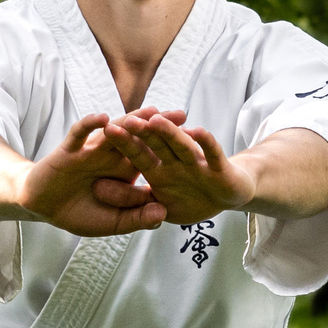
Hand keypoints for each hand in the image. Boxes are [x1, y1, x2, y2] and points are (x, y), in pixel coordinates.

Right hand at [16, 113, 167, 236]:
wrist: (44, 207)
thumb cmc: (80, 213)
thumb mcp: (112, 222)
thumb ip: (136, 218)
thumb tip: (164, 213)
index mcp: (126, 171)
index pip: (152, 158)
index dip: (170, 151)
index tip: (196, 144)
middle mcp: (113, 156)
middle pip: (139, 137)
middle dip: (158, 126)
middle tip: (181, 115)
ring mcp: (92, 150)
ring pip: (114, 132)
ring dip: (130, 120)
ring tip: (149, 111)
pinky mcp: (70, 150)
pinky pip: (80, 135)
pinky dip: (89, 126)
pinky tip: (102, 118)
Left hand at [101, 111, 253, 225]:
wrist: (227, 198)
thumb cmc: (193, 200)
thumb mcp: (161, 208)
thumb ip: (134, 205)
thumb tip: (100, 192)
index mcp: (159, 170)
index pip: (138, 153)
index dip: (124, 143)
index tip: (107, 131)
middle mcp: (176, 161)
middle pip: (157, 144)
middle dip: (143, 132)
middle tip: (126, 119)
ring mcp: (197, 162)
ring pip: (181, 145)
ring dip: (170, 133)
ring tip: (156, 121)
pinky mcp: (219, 167)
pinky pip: (211, 153)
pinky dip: (206, 143)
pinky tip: (197, 132)